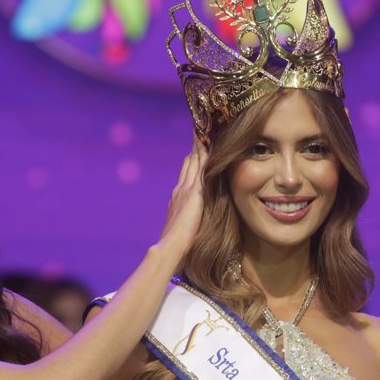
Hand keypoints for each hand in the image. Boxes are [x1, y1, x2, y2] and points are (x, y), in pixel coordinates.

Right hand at [157, 137, 206, 259]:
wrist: (170, 247)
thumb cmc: (177, 247)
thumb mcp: (183, 229)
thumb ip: (187, 221)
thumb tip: (189, 223)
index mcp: (177, 199)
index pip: (186, 174)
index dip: (191, 161)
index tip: (196, 149)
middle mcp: (179, 190)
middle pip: (189, 164)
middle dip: (195, 149)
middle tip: (200, 132)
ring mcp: (186, 189)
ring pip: (194, 162)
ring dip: (199, 147)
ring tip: (203, 132)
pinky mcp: (194, 192)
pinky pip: (200, 166)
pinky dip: (204, 154)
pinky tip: (209, 144)